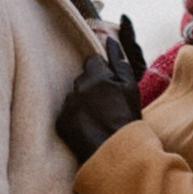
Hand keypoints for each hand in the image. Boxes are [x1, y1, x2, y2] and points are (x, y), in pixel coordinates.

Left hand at [56, 38, 141, 164]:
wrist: (117, 152)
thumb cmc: (128, 119)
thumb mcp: (131, 88)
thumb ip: (119, 63)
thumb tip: (110, 40)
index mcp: (96, 77)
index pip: (92, 62)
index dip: (102, 72)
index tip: (110, 86)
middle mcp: (78, 88)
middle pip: (82, 79)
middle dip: (92, 87)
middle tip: (107, 105)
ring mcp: (68, 105)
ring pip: (74, 96)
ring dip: (83, 102)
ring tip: (98, 119)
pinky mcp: (61, 122)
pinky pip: (67, 113)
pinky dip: (75, 118)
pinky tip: (88, 127)